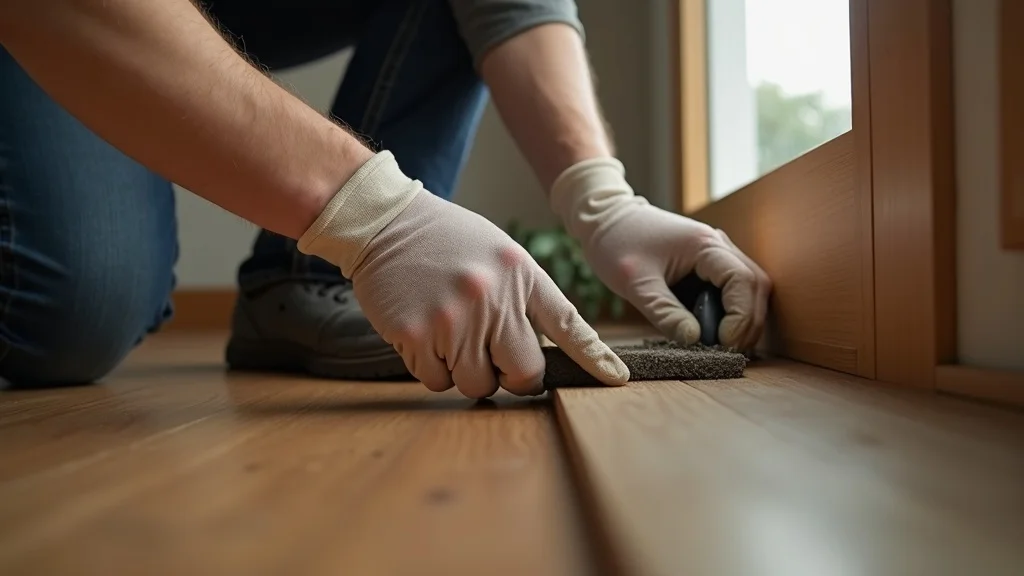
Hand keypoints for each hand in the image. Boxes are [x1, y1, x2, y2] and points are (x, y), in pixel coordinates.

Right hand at [298, 152, 628, 397]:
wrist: (384, 222)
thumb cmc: (445, 240)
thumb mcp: (499, 254)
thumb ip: (524, 295)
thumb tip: (537, 351)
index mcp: (520, 274)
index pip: (568, 323)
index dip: (595, 357)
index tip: (617, 379)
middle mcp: (493, 298)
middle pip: (524, 372)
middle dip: (512, 375)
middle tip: (495, 361)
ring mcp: (454, 319)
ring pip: (476, 383)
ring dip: (466, 372)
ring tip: (450, 335)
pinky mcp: (416, 335)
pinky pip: (436, 381)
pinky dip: (432, 369)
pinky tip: (424, 335)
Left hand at [549, 158, 770, 349]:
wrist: (606, 218)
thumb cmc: (616, 243)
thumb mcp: (635, 283)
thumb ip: (665, 312)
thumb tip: (694, 341)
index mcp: (705, 245)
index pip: (743, 282)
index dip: (741, 317)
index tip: (724, 344)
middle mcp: (719, 245)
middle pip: (755, 286)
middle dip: (748, 323)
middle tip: (727, 352)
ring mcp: (717, 253)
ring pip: (749, 289)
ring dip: (742, 319)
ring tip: (721, 346)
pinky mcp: (709, 265)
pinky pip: (732, 290)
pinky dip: (730, 312)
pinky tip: (714, 332)